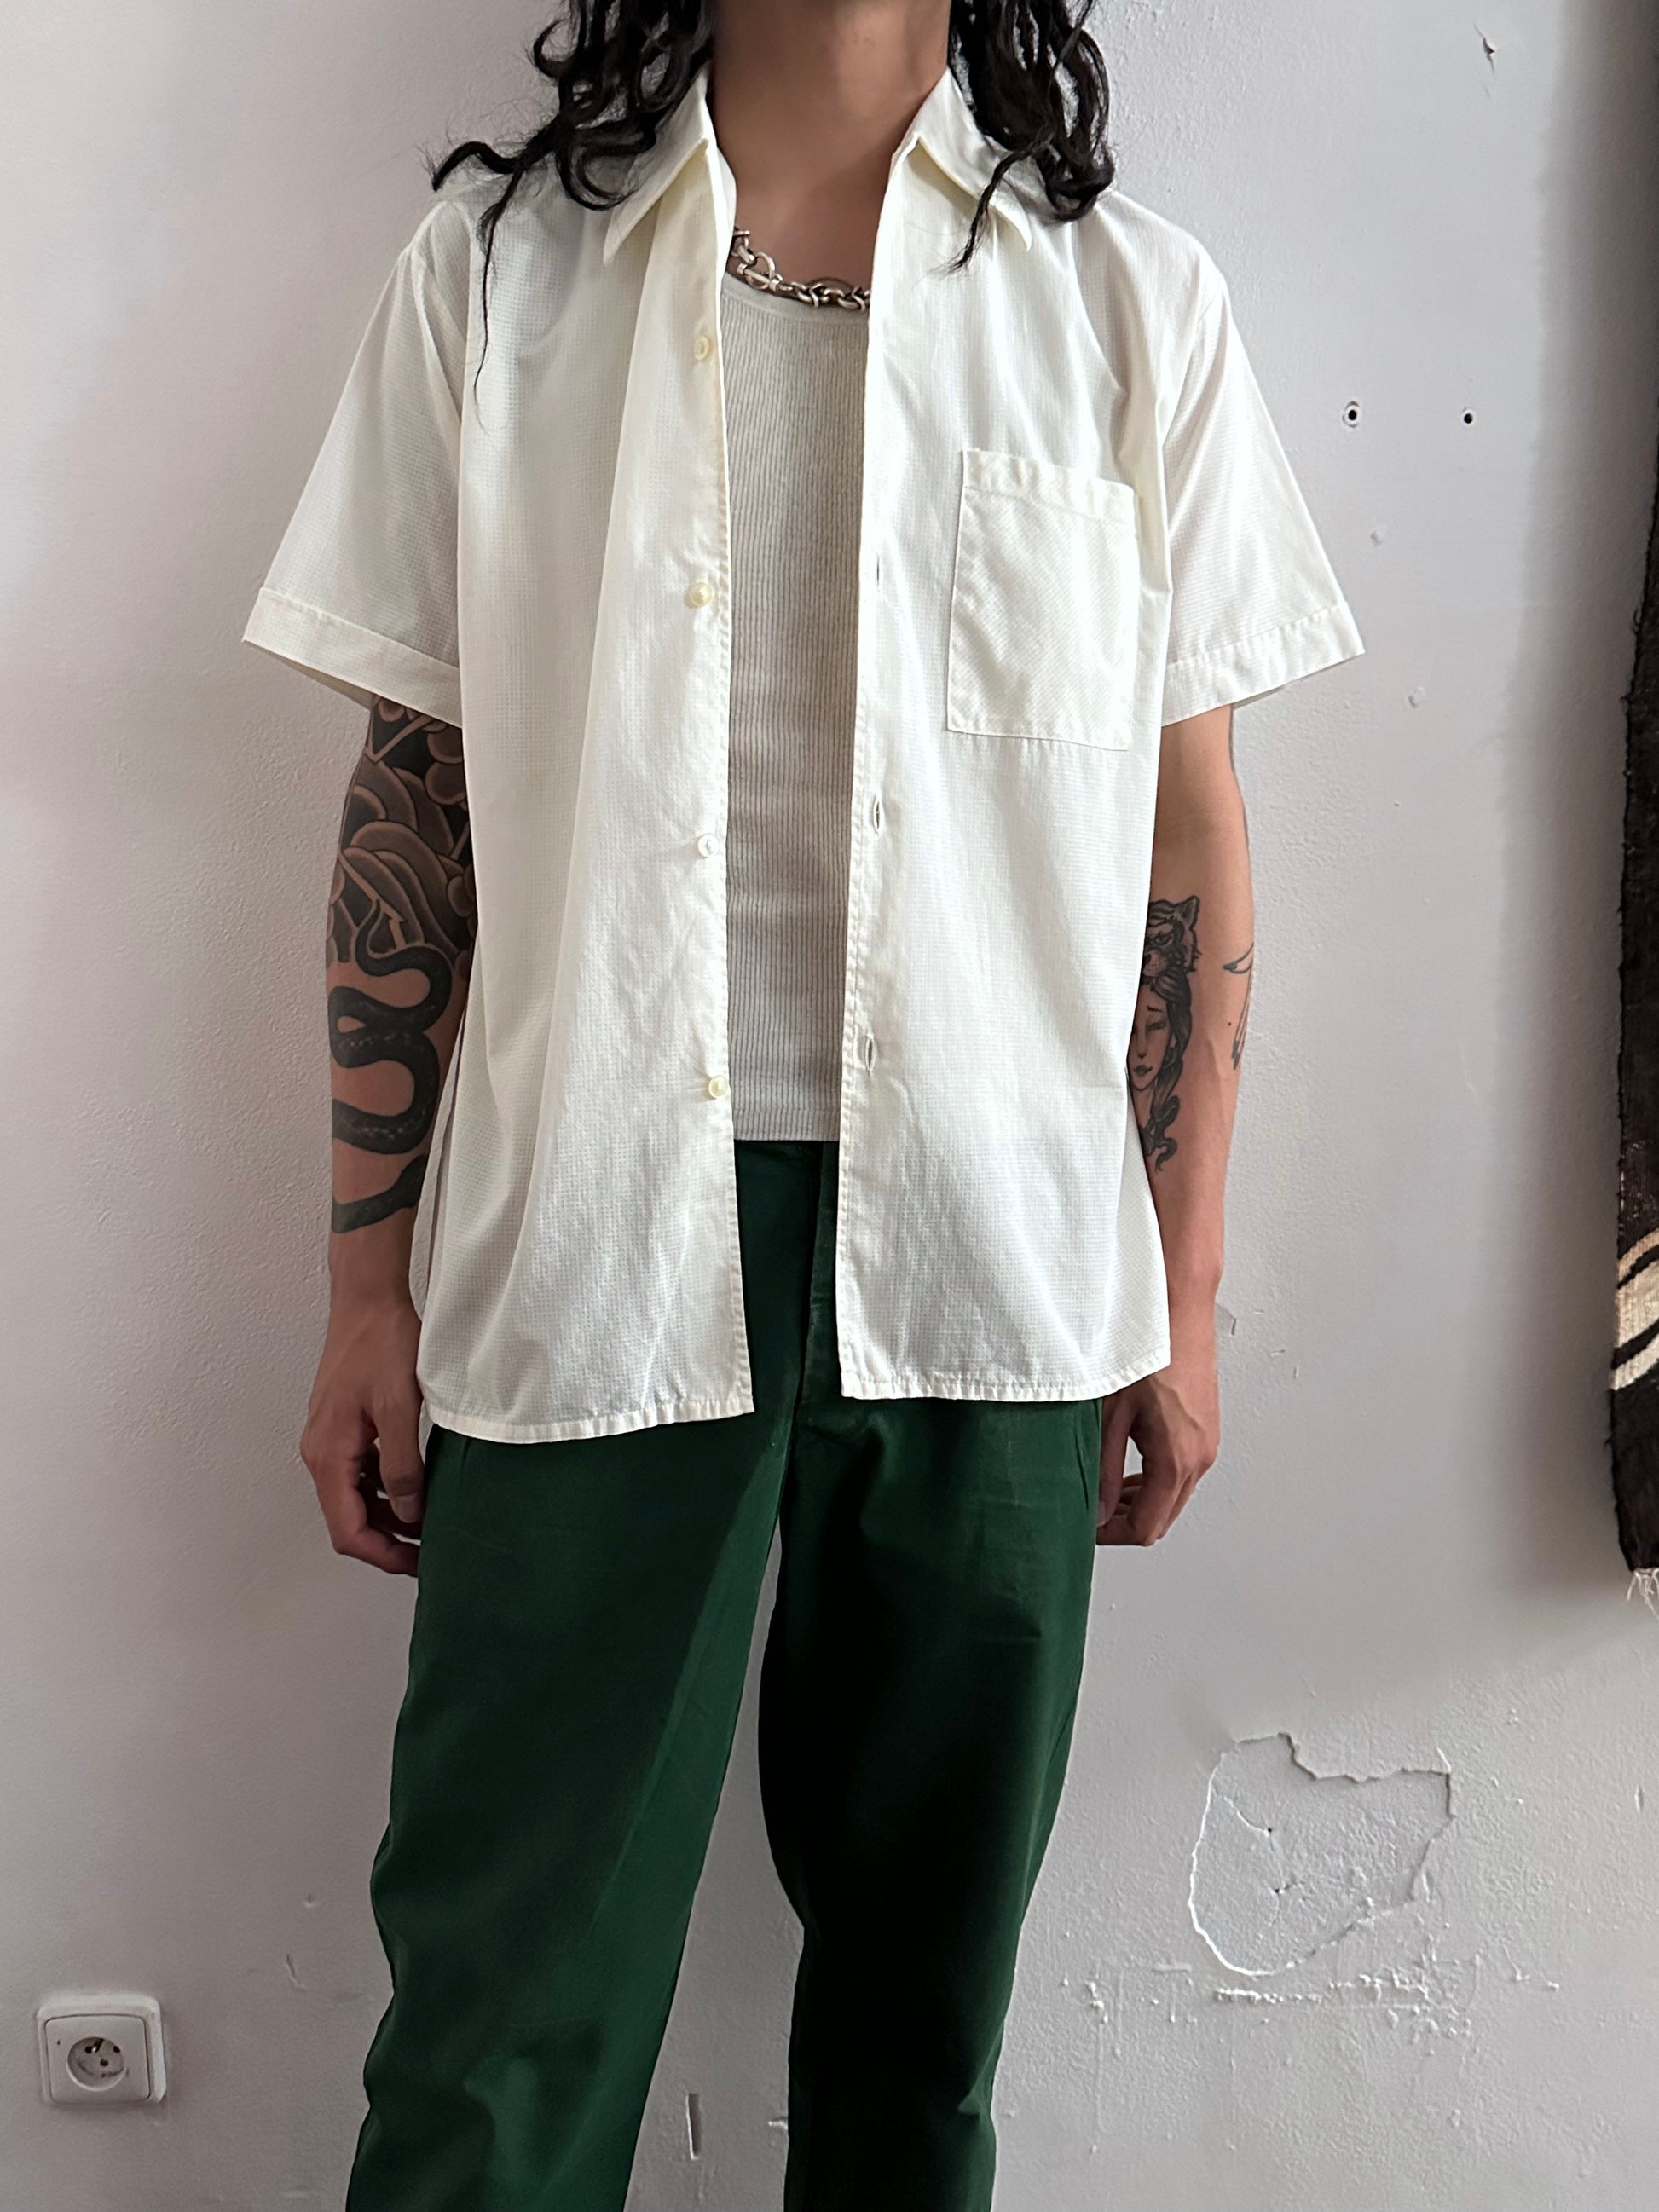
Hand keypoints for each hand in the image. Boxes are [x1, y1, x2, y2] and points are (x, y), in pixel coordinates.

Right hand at [299, 1289, 425, 1573]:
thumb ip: (403, 1466)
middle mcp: (321, 1453)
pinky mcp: (343, 1427)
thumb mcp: (399, 1407)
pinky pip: (360, 1473)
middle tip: (429, 1552)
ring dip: (388, 1517)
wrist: (368, 1299)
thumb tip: (411, 1513)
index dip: (382, 1555)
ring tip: (429, 1525)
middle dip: (387, 1542)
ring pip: (354, 1498)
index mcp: (328, 1455)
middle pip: (348, 1519)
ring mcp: (329, 1440)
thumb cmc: (381, 1343)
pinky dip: (385, 1489)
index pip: (347, 1529)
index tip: (417, 1564)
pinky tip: (416, 1487)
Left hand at [1096, 1303, 1219, 1544]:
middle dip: (1125, 1520)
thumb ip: (1104, 1470)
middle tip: (1090, 1510)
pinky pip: (1181, 1470)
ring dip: (1140, 1500)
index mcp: (1178, 1459)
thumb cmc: (1146, 1348)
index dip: (1111, 1534)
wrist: (1177, 1306)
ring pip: (1173, 1495)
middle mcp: (1201, 1456)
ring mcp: (1207, 1442)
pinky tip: (1128, 1462)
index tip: (1085, 1527)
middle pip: (1163, 1517)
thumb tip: (1097, 1511)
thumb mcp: (1110, 1415)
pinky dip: (1155, 1478)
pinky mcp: (1205, 1428)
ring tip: (1104, 1487)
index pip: (1147, 1527)